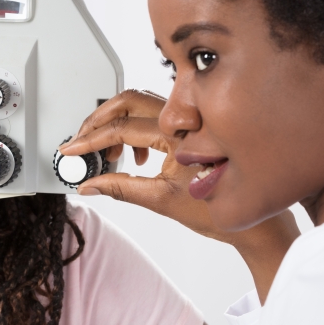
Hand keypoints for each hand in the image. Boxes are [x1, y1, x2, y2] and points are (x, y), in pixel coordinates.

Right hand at [61, 90, 298, 299]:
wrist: (252, 223)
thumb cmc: (218, 210)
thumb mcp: (160, 201)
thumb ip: (120, 188)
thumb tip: (89, 184)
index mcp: (177, 136)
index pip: (121, 128)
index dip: (90, 140)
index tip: (71, 150)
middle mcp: (185, 121)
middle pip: (127, 102)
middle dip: (97, 120)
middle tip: (79, 141)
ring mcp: (188, 122)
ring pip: (140, 106)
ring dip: (114, 124)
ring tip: (104, 152)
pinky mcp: (190, 129)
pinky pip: (154, 116)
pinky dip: (133, 130)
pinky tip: (133, 155)